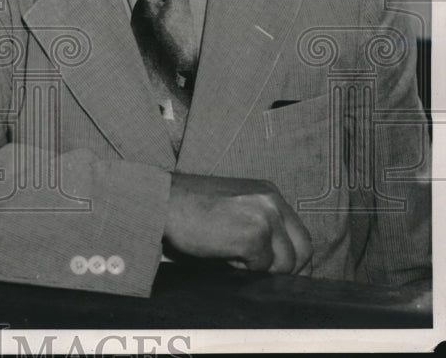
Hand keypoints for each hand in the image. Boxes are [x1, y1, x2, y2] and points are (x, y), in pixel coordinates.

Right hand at [164, 173, 312, 273]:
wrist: (161, 201)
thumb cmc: (189, 207)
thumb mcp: (233, 206)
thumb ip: (259, 223)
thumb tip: (279, 260)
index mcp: (268, 193)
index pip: (300, 236)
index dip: (291, 259)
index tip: (276, 271)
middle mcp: (271, 201)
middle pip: (302, 252)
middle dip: (282, 269)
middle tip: (254, 269)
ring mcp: (265, 217)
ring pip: (285, 264)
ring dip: (258, 268)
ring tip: (229, 253)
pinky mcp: (253, 235)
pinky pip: (261, 268)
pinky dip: (241, 267)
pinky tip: (220, 252)